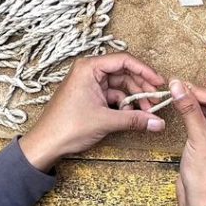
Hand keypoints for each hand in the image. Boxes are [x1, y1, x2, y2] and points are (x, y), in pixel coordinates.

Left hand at [18, 53, 166, 171]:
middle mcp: (89, 72)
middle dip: (141, 88)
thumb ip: (135, 119)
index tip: (159, 82)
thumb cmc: (66, 127)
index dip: (145, 71)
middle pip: (124, 73)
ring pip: (120, 86)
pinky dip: (124, 105)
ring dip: (134, 98)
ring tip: (147, 112)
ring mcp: (89, 84)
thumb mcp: (106, 121)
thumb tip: (158, 122)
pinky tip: (134, 115)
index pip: (124, 61)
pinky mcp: (90, 97)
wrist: (45, 145)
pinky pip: (113, 96)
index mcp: (89, 68)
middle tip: (156, 101)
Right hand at [170, 76, 205, 205]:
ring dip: (196, 101)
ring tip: (177, 92)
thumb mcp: (200, 137)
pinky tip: (180, 103)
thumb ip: (189, 108)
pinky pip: (205, 118)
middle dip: (203, 93)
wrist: (200, 204)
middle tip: (181, 87)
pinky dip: (193, 111)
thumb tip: (178, 85)